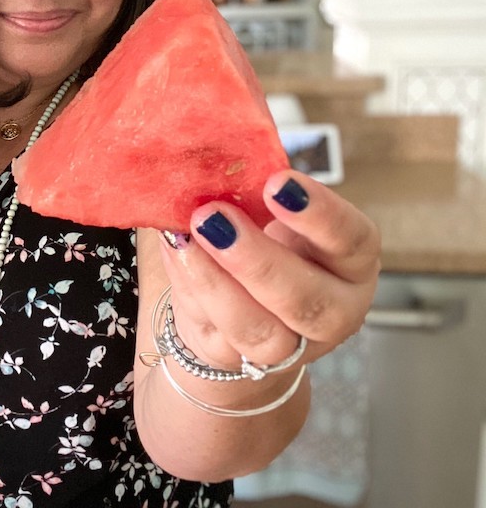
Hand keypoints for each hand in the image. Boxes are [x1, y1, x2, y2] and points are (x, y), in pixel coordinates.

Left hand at [157, 170, 380, 371]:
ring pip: (263, 332)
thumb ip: (248, 192)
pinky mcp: (249, 365)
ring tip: (183, 240)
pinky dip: (193, 293)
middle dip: (258, 259)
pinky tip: (176, 256)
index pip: (352, 239)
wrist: (235, 308)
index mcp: (352, 261)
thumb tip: (206, 162)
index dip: (319, 213)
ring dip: (217, 284)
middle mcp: (337, 309)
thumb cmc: (261, 242)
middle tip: (213, 217)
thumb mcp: (265, 215)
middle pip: (309, 299)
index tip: (277, 183)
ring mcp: (296, 346)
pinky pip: (221, 337)